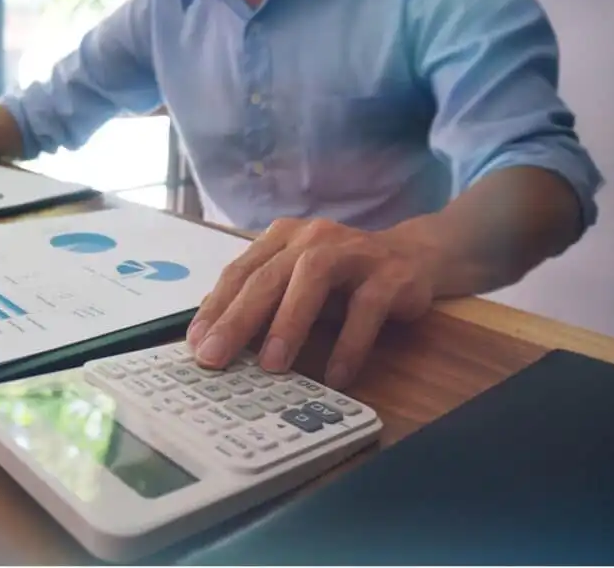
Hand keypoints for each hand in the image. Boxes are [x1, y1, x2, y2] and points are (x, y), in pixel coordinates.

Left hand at [186, 218, 439, 388]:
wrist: (417, 256)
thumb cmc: (343, 277)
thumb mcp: (297, 282)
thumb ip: (263, 299)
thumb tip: (213, 334)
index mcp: (283, 237)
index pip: (240, 272)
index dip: (216, 308)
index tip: (196, 343)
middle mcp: (313, 237)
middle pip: (267, 276)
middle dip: (237, 319)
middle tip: (215, 357)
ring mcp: (353, 252)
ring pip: (311, 280)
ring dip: (288, 325)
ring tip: (271, 366)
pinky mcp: (391, 274)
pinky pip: (365, 308)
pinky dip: (349, 344)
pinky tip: (336, 375)